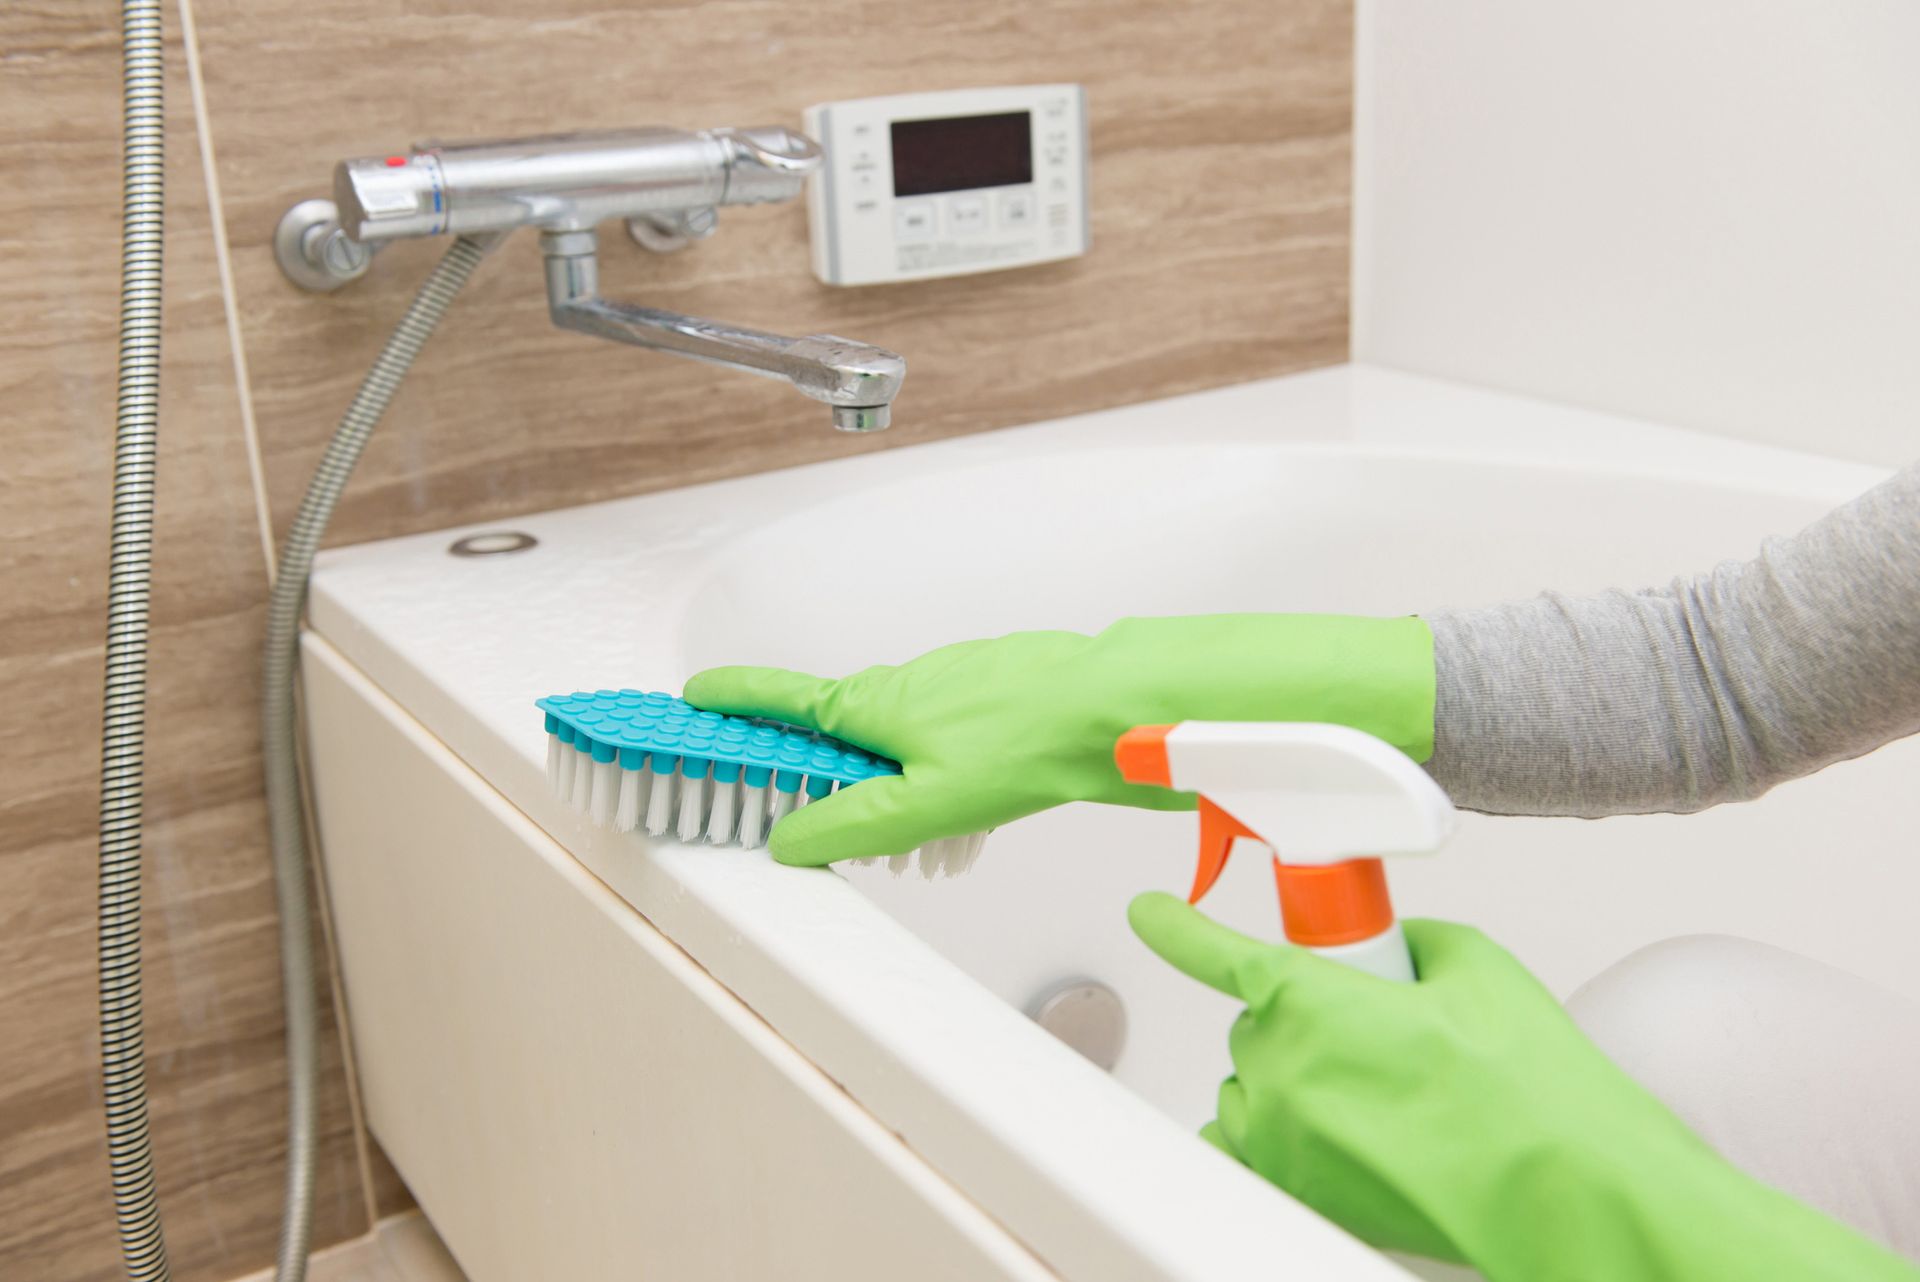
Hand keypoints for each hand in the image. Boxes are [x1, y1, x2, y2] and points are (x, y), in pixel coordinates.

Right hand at [684, 614, 1433, 863]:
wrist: (1125, 708)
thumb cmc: (1031, 740)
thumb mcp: (925, 803)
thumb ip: (852, 826)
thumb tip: (789, 841)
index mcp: (875, 705)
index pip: (782, 699)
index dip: (734, 701)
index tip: (692, 695)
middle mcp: (911, 684)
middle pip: (842, 724)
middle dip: (822, 766)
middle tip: (809, 809)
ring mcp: (960, 686)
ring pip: (903, 734)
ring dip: (892, 777)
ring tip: (914, 835)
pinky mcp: (1003, 697)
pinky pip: (951, 734)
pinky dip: (944, 771)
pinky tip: (976, 810)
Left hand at [1128, 894, 1917, 1280]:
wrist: (1560, 1185)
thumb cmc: (1525, 1087)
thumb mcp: (1472, 967)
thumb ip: (1411, 942)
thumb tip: (1396, 950)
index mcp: (1308, 998)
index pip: (1213, 949)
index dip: (1176, 926)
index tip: (1151, 913)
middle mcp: (1277, 1065)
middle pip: (1260, 1021)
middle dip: (1308, 1019)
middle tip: (1383, 1039)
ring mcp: (1278, 1133)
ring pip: (1258, 1082)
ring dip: (1298, 1078)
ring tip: (1384, 1095)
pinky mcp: (1293, 1185)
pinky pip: (1252, 1143)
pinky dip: (1281, 1133)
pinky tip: (1338, 1132)